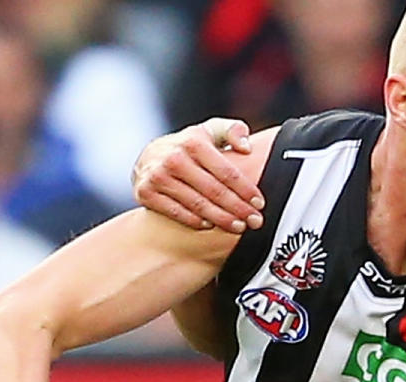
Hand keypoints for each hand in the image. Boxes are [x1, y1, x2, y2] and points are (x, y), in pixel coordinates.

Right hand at [133, 117, 264, 233]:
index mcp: (194, 141)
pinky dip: (195, 221)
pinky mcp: (146, 193)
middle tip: (255, 221)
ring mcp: (158, 176)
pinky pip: (177, 212)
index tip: (260, 204)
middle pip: (215, 191)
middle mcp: (175, 158)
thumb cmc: (188, 146)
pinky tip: (211, 226)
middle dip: (239, 208)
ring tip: (239, 227)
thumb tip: (246, 147)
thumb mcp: (210, 131)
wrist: (149, 156)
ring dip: (221, 219)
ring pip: (198, 204)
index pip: (227, 171)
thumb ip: (233, 130)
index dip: (246, 189)